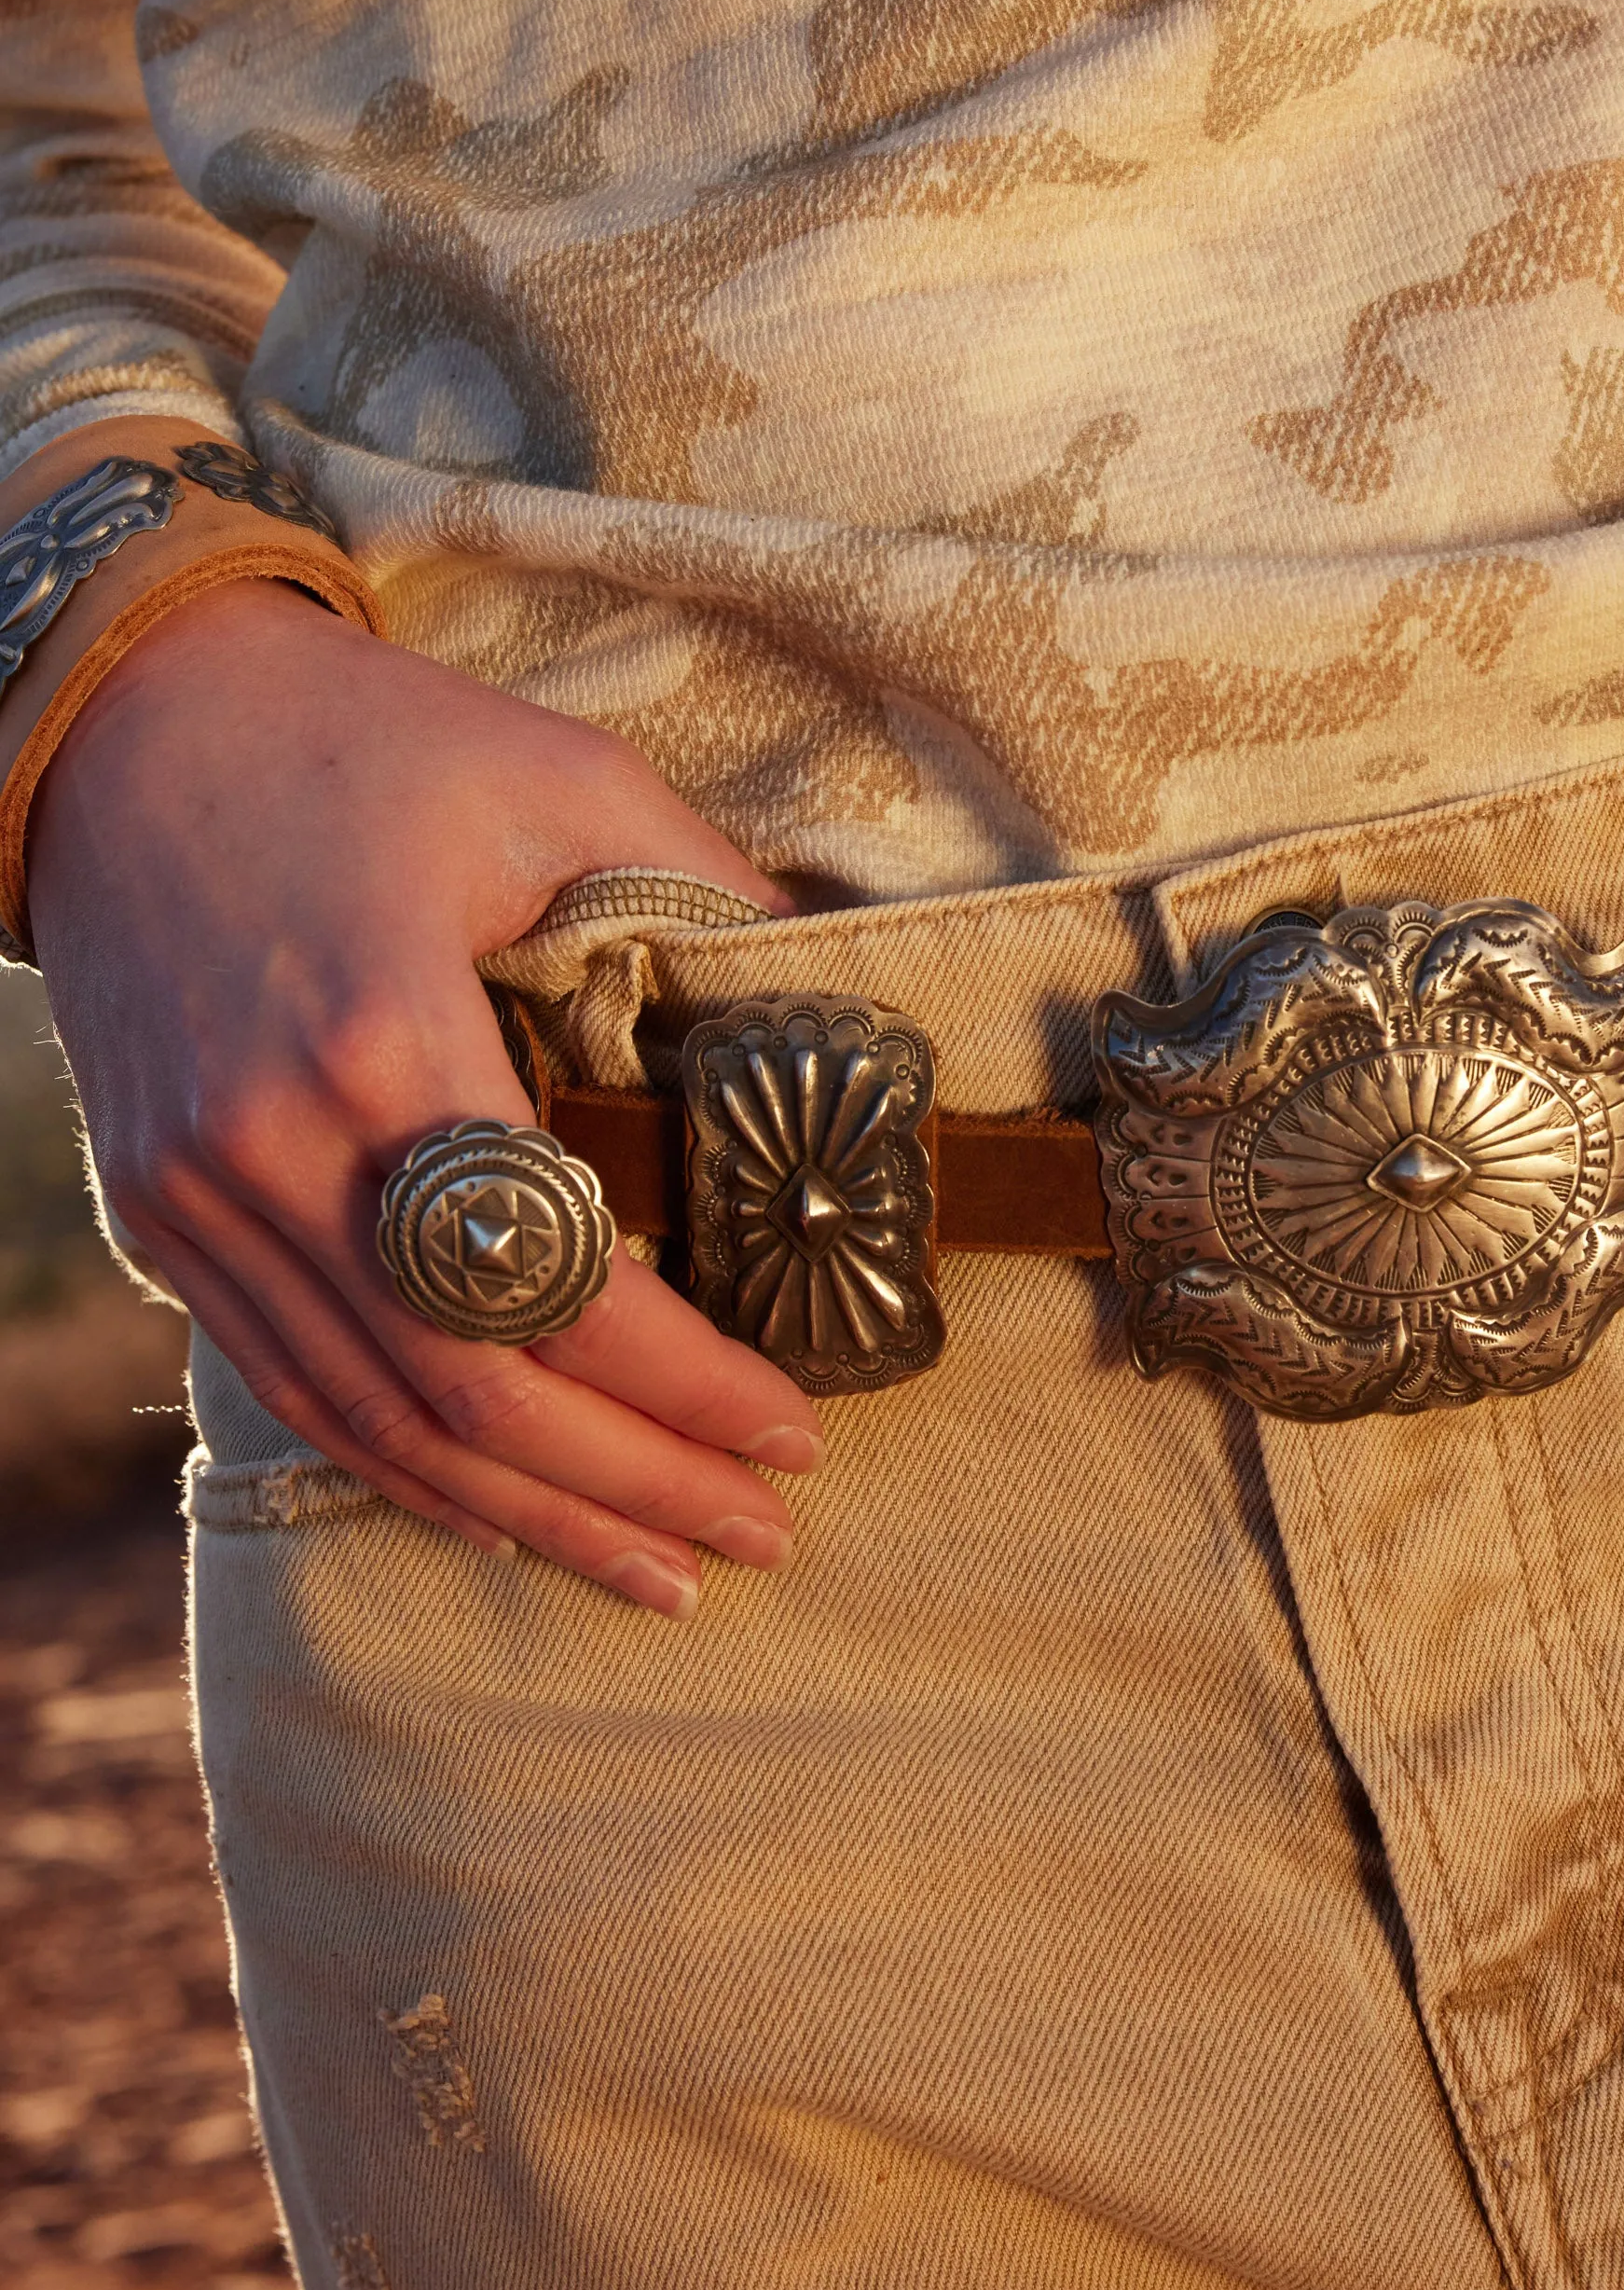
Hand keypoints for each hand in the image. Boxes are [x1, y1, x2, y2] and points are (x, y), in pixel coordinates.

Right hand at [28, 579, 824, 1618]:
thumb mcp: (560, 776)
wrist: (121, 719)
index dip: (691, 1387)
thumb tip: (837, 1009)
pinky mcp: (162, 1213)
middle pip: (473, 1393)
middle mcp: (274, 1147)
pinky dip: (408, 1472)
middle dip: (636, 1484)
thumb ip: (706, 896)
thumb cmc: (358, 740)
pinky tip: (508, 1515)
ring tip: (662, 1570)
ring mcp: (199, 1195)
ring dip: (531, 1516)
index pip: (564, 1286)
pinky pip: (293, 1388)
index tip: (798, 1430)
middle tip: (763, 1534)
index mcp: (385, 1038)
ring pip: (376, 1423)